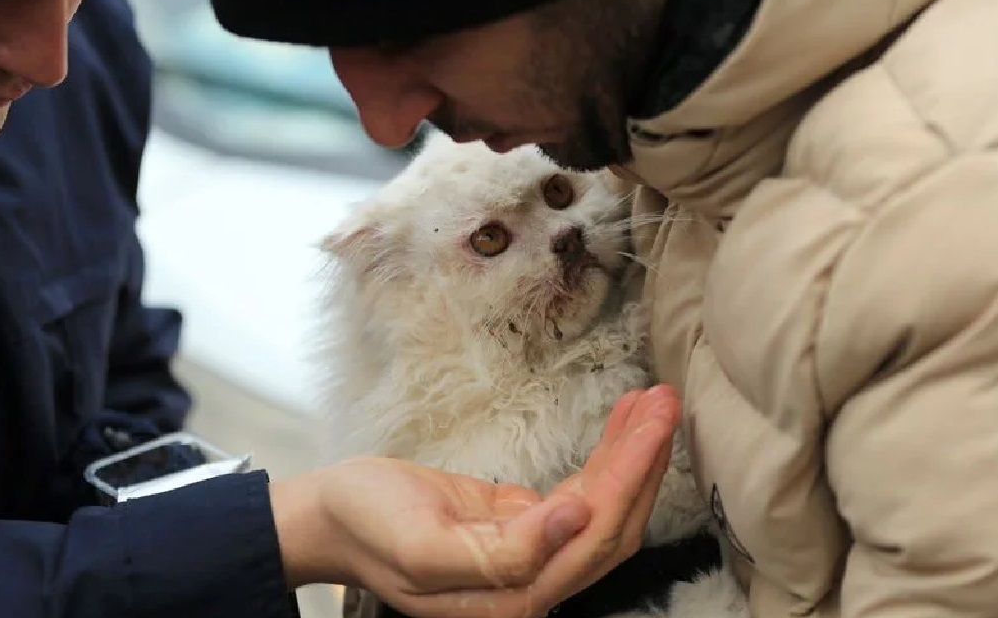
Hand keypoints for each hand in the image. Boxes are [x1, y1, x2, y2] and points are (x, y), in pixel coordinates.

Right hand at [269, 384, 680, 617]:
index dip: (629, 479)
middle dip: (645, 461)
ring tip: (656, 400)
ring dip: (633, 453)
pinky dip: (606, 457)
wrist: (329, 516)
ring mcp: (531, 554)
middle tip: (667, 400)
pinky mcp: (522, 524)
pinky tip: (623, 421)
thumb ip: (502, 553)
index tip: (650, 423)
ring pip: (603, 507)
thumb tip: (574, 521)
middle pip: (612, 524)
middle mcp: (532, 585)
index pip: (594, 537)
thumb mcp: (422, 545)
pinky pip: (580, 493)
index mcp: (513, 598)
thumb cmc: (367, 527)